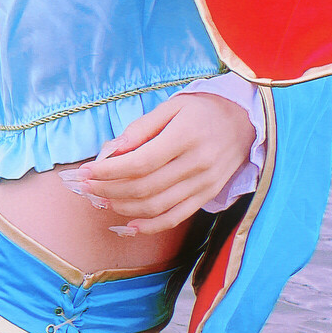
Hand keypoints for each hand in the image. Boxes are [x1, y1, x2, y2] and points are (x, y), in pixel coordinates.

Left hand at [59, 92, 255, 235]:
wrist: (246, 123)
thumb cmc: (204, 110)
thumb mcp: (173, 106)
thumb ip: (141, 128)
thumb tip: (112, 151)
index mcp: (185, 136)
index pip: (140, 162)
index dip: (109, 171)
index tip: (85, 171)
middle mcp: (197, 163)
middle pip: (145, 186)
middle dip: (109, 190)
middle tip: (86, 187)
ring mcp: (204, 183)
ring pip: (156, 206)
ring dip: (124, 207)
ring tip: (102, 201)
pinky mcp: (207, 196)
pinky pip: (176, 217)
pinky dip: (150, 226)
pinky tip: (129, 225)